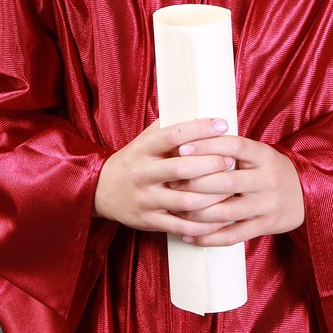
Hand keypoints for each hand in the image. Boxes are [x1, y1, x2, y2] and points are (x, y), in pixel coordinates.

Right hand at [94, 118, 237, 238]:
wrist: (101, 190)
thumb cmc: (134, 160)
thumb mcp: (144, 140)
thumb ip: (168, 127)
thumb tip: (201, 107)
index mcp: (142, 150)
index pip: (172, 135)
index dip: (199, 129)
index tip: (223, 124)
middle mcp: (142, 174)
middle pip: (181, 169)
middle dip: (210, 164)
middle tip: (231, 160)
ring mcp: (146, 199)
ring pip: (185, 201)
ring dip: (213, 196)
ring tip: (231, 188)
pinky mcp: (149, 221)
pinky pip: (181, 225)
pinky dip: (203, 225)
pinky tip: (220, 218)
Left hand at [169, 134, 304, 246]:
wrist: (307, 194)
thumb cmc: (271, 170)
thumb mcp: (259, 153)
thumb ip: (232, 149)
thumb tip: (190, 139)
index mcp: (264, 155)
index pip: (234, 145)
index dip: (207, 145)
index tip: (181, 147)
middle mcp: (267, 179)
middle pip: (226, 182)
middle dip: (194, 184)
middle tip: (172, 183)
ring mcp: (267, 205)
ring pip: (226, 212)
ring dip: (197, 215)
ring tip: (176, 212)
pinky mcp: (265, 226)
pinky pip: (233, 235)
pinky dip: (209, 238)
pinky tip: (190, 236)